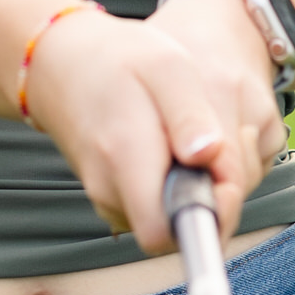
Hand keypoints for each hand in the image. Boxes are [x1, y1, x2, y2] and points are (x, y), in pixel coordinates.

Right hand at [23, 0, 282, 253]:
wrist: (66, 67)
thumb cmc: (121, 61)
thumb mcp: (166, 66)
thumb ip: (189, 113)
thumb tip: (208, 157)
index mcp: (125, 155)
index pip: (169, 228)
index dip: (213, 210)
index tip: (228, 166)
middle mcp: (111, 190)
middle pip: (178, 232)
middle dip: (215, 201)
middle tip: (223, 147)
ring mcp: (109, 200)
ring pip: (173, 225)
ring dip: (201, 194)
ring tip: (202, 142)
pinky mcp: (116, 201)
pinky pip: (161, 214)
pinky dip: (183, 191)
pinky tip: (184, 153)